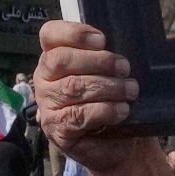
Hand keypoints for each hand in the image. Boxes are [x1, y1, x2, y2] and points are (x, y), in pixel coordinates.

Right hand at [31, 19, 142, 166]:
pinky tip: (121, 110)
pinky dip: (106, 110)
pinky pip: (80, 114)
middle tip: (125, 68)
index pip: (49, 35)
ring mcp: (47, 105)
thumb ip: (105, 56)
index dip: (74, 33)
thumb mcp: (107, 73)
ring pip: (73, 87)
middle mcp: (43, 79)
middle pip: (61, 59)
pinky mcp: (57, 129)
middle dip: (98, 61)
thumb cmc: (109, 98)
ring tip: (130, 90)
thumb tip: (122, 43)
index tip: (102, 40)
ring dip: (108, 86)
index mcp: (53, 58)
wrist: (116, 141)